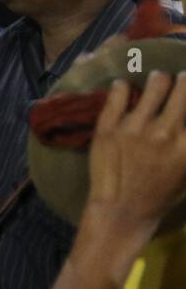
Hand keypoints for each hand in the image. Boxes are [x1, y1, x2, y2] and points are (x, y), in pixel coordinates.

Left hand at [84, 70, 185, 240]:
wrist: (121, 210)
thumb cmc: (160, 196)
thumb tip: (184, 125)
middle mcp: (165, 131)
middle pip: (183, 88)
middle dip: (184, 80)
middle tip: (182, 78)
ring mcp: (135, 127)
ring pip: (155, 85)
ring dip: (159, 79)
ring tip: (157, 78)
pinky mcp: (109, 127)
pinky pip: (118, 94)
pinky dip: (122, 87)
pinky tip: (123, 85)